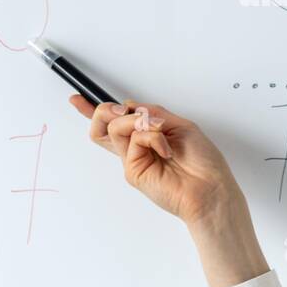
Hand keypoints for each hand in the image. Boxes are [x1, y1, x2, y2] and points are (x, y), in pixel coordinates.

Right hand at [70, 95, 242, 225]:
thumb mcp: (180, 125)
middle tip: (121, 110)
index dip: (92, 110)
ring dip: (135, 120)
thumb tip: (130, 105)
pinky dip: (152, 136)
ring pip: (114, 127)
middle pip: (102, 125)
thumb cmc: (203, 161)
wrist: (210, 188)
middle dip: (105, 109)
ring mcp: (133, 159)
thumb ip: (154, 114)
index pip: (115, 122)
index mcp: (148, 136)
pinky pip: (133, 139)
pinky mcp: (133, 170)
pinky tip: (166, 149)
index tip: (76, 99)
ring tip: (157, 129)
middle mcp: (136, 148)